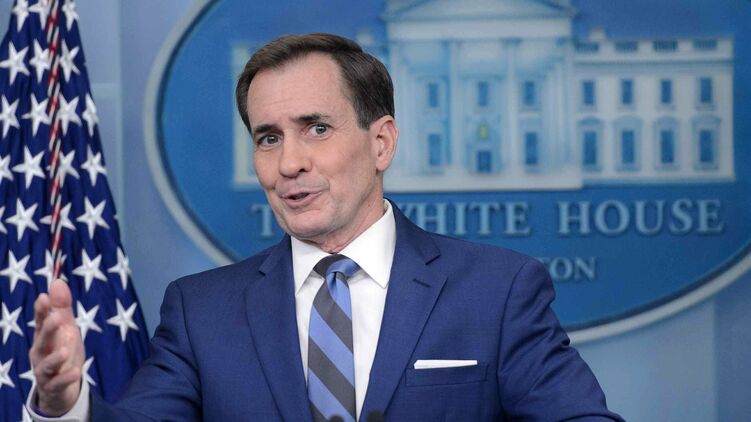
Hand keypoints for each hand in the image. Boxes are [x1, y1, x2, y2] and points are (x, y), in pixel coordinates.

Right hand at [28, 279, 85, 415]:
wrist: (60, 388)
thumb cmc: (62, 352)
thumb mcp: (66, 328)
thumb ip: (62, 307)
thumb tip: (57, 281)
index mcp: (44, 337)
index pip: (41, 322)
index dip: (41, 311)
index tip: (43, 298)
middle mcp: (41, 353)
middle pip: (42, 341)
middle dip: (47, 330)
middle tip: (56, 318)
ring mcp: (45, 371)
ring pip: (47, 364)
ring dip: (55, 357)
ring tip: (66, 350)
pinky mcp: (53, 386)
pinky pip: (58, 383)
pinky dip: (65, 378)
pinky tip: (76, 372)